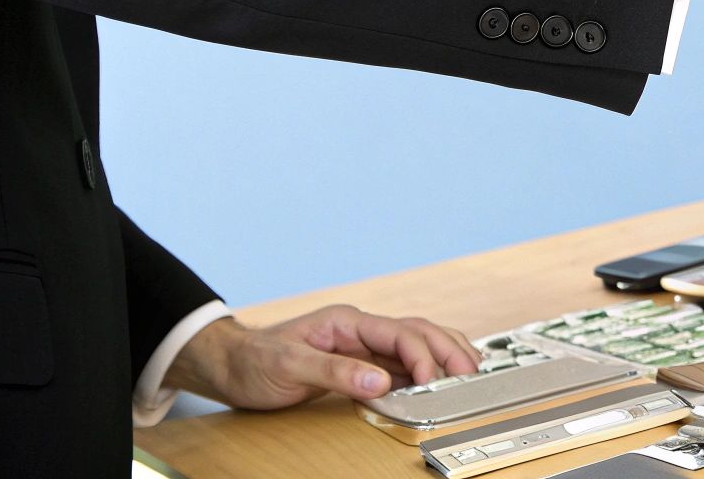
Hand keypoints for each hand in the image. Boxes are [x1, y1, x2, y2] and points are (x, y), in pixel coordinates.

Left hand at [163, 305, 480, 409]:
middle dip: (448, 349)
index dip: (422, 356)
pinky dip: (425, 369)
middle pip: (417, 331)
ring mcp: (361, 345)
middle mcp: (360, 329)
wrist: (231, 365)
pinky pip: (401, 363)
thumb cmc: (254, 361)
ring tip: (469, 371)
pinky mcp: (359, 363)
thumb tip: (380, 383)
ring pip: (415, 343)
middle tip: (472, 372)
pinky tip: (438, 380)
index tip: (433, 382)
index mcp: (347, 321)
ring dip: (443, 354)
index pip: (399, 333)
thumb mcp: (289, 366)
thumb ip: (335, 373)